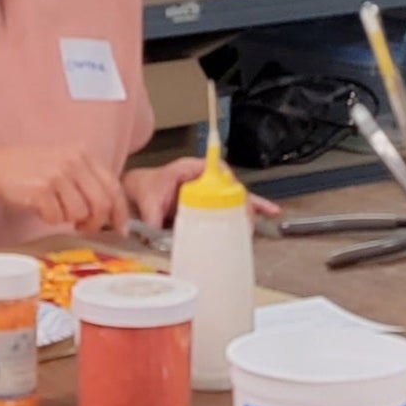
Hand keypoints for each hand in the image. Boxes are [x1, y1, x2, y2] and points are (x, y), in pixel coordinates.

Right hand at [0, 143, 129, 235]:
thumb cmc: (30, 170)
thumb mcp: (63, 164)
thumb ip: (87, 180)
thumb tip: (112, 212)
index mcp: (82, 153)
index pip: (113, 186)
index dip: (120, 212)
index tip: (121, 229)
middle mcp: (73, 161)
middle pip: (101, 203)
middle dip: (96, 222)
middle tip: (84, 228)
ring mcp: (57, 174)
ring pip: (79, 213)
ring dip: (67, 219)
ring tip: (53, 209)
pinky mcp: (41, 189)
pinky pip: (57, 218)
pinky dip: (49, 219)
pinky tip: (39, 208)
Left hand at [123, 155, 281, 230]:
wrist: (138, 193)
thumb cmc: (145, 189)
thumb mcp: (147, 200)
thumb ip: (151, 218)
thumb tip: (158, 237)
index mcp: (192, 168)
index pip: (218, 171)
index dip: (229, 186)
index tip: (236, 201)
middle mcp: (206, 177)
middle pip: (232, 187)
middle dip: (243, 204)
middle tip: (247, 222)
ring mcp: (210, 191)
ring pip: (236, 198)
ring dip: (249, 211)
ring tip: (252, 228)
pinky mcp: (211, 204)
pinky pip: (233, 206)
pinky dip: (249, 210)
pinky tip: (268, 214)